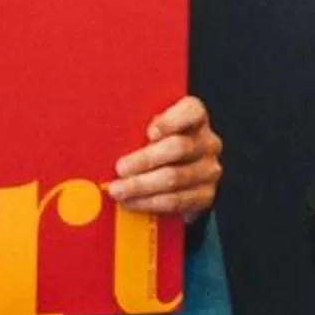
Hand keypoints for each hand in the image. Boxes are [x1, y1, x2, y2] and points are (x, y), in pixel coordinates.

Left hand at [111, 96, 221, 219]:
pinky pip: (176, 201)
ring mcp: (208, 170)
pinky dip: (150, 202)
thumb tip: (106, 135)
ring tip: (119, 189)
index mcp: (195, 118)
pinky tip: (132, 202)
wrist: (176, 180)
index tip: (149, 132)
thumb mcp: (148, 130)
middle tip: (120, 168)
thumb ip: (137, 128)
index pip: (191, 111)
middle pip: (178, 148)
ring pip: (175, 178)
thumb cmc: (156, 147)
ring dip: (141, 186)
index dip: (171, 121)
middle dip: (145, 159)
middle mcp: (207, 142)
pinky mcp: (204, 195)